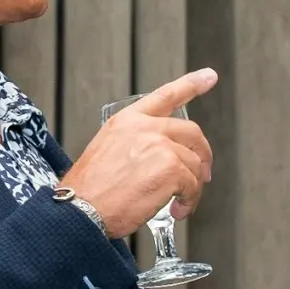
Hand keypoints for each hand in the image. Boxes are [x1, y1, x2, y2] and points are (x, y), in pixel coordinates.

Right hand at [63, 69, 217, 237]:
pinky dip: (190, 201)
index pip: (165, 95)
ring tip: (178, 203)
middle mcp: (145, 128)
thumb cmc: (90, 191)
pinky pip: (193, 185)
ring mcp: (160, 146)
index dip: (191, 84)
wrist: (81, 211)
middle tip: (203, 174)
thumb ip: (135, 145)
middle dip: (203, 155)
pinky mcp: (171, 168)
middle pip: (191, 133)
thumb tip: (160, 159)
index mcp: (127, 121)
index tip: (208, 76)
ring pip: (194, 164)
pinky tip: (177, 209)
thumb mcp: (106, 152)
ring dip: (192, 187)